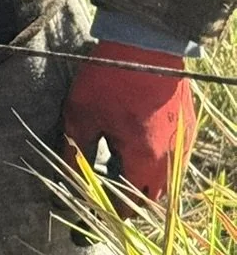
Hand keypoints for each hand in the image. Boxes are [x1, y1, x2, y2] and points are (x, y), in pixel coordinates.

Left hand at [61, 40, 195, 203]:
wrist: (146, 43)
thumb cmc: (110, 77)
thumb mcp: (82, 112)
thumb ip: (75, 149)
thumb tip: (67, 175)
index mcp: (145, 159)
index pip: (130, 205)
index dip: (110, 212)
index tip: (94, 210)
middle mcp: (171, 157)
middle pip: (152, 196)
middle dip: (129, 199)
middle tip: (105, 187)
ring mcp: (183, 141)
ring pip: (166, 178)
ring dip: (145, 179)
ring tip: (119, 163)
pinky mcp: (188, 125)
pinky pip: (175, 156)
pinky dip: (157, 159)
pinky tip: (137, 143)